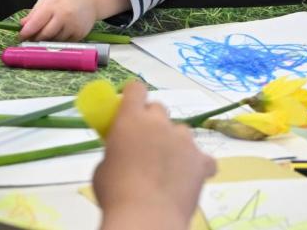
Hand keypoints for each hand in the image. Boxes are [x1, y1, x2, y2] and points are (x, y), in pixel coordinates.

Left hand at [19, 0, 127, 40]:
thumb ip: (35, 11)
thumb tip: (22, 25)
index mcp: (53, 4)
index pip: (36, 23)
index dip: (26, 32)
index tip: (21, 36)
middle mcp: (64, 16)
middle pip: (44, 35)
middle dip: (35, 38)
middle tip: (31, 38)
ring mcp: (73, 26)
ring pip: (54, 41)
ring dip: (47, 40)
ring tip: (46, 33)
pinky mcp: (80, 34)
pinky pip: (65, 42)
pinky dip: (59, 40)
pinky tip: (59, 32)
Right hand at [96, 82, 214, 229]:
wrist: (147, 217)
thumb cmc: (116, 194)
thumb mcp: (103, 168)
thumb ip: (115, 151)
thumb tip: (122, 154)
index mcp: (131, 119)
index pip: (135, 89)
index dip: (133, 96)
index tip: (130, 108)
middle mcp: (159, 124)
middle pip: (159, 109)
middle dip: (152, 122)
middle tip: (145, 144)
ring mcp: (184, 141)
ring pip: (182, 131)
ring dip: (175, 142)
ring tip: (168, 167)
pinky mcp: (201, 161)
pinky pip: (203, 157)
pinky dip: (197, 165)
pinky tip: (189, 177)